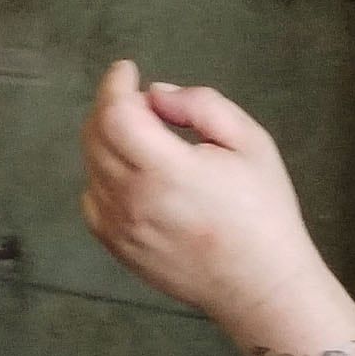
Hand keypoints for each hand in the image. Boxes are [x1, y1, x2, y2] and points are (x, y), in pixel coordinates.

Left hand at [78, 61, 322, 326]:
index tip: (128, 70)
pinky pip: (93, 199)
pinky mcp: (118, 248)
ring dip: (107, 139)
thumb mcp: (250, 142)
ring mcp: (121, 228)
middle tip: (138, 99)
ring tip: (143, 135)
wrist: (260, 284)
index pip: (115, 114)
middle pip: (96, 135)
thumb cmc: (263, 213)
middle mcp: (134, 200)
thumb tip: (157, 94)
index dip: (116, 85)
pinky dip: (102, 176)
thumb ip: (201, 105)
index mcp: (168, 171)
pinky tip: (134, 175)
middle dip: (111, 106)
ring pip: (91, 166)